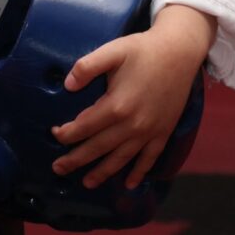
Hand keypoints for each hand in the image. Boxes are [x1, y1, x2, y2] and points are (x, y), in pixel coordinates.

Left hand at [50, 4, 214, 188]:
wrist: (180, 52)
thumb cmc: (142, 50)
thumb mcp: (111, 51)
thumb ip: (87, 66)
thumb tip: (67, 84)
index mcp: (117, 105)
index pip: (85, 127)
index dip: (67, 133)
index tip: (54, 134)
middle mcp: (133, 124)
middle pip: (99, 147)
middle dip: (76, 160)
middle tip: (58, 168)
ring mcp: (150, 131)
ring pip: (122, 158)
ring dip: (103, 172)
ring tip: (87, 183)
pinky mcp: (164, 131)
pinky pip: (150, 158)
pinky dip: (140, 172)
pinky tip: (131, 184)